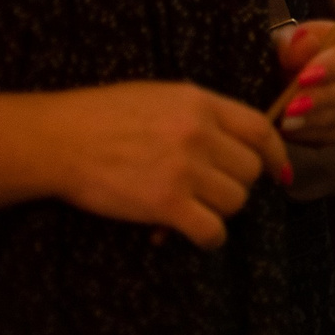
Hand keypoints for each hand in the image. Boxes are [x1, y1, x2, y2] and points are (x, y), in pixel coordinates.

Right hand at [38, 82, 288, 248]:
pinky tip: (194, 234)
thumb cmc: (101, 116)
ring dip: (219, 210)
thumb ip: (200, 115)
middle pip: (249, 170)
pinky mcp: (165, 203)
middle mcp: (199, 133)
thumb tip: (234, 143)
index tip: (277, 171)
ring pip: (235, 201)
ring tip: (193, 208)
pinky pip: (212, 229)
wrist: (57, 139)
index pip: (260, 129)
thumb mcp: (160, 96)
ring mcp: (184, 169)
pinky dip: (209, 237)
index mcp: (200, 102)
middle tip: (210, 190)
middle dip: (236, 184)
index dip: (274, 154)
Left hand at [272, 19, 334, 152]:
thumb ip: (295, 41)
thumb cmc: (302, 48)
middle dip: (321, 98)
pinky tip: (291, 131)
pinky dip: (314, 135)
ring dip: (315, 120)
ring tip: (285, 122)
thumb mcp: (293, 38)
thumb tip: (303, 45)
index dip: (332, 65)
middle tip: (290, 107)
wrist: (306, 68)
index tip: (303, 77)